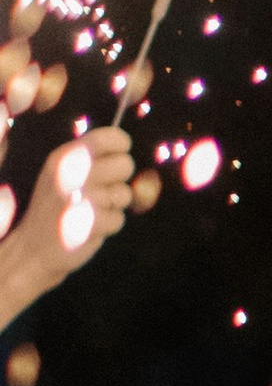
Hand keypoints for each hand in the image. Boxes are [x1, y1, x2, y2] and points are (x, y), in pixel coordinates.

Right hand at [0, 127, 133, 304]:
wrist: (33, 247)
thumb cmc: (54, 207)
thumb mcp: (61, 174)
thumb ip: (89, 160)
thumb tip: (124, 152)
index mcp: (63, 157)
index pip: (108, 138)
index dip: (121, 145)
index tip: (120, 153)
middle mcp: (72, 174)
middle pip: (125, 164)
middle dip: (121, 179)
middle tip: (105, 190)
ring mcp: (81, 198)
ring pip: (125, 193)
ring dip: (114, 205)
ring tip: (93, 210)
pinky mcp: (91, 223)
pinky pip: (119, 218)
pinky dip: (110, 225)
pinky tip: (90, 226)